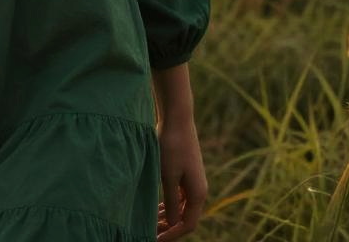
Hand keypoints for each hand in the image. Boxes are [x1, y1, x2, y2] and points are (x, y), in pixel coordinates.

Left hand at [156, 116, 207, 239]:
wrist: (177, 119)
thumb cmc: (172, 146)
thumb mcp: (168, 176)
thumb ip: (171, 201)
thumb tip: (172, 223)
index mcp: (198, 194)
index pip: (188, 224)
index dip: (173, 235)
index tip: (155, 239)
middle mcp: (199, 189)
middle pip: (185, 217)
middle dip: (169, 227)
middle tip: (150, 232)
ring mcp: (193, 181)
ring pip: (181, 207)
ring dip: (167, 216)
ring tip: (150, 222)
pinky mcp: (186, 172)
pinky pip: (179, 196)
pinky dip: (168, 203)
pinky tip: (156, 206)